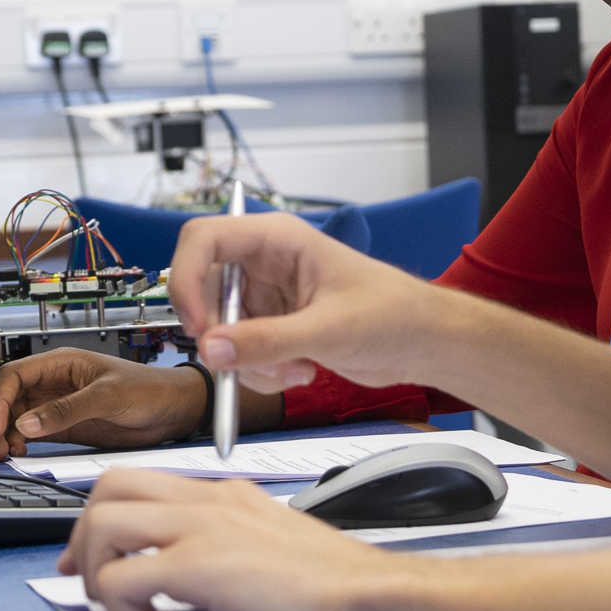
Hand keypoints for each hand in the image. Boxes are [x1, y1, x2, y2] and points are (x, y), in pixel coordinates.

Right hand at [0, 350, 205, 461]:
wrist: (173, 410)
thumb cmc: (149, 389)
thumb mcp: (107, 397)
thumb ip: (67, 410)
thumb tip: (26, 423)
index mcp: (61, 363)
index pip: (13, 376)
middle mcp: (53, 382)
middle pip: (4, 393)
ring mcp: (56, 405)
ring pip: (12, 414)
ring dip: (1, 432)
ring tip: (1, 453)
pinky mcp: (63, 426)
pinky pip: (28, 432)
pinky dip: (16, 442)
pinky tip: (18, 454)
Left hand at [58, 468, 408, 610]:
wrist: (376, 597)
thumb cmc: (341, 586)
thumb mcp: (277, 548)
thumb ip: (234, 550)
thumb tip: (195, 580)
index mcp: (229, 496)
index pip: (143, 482)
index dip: (105, 520)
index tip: (96, 560)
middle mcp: (210, 501)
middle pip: (109, 487)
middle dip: (85, 540)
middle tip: (91, 583)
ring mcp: (204, 527)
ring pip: (103, 524)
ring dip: (100, 576)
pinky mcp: (200, 566)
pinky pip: (121, 581)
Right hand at [171, 210, 454, 392]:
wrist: (424, 343)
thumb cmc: (393, 314)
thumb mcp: (328, 330)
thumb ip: (266, 341)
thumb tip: (210, 350)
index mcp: (277, 238)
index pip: (203, 239)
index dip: (186, 278)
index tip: (197, 327)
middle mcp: (264, 262)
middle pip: (204, 291)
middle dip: (222, 335)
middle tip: (243, 364)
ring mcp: (267, 296)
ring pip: (220, 330)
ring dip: (248, 362)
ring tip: (295, 369)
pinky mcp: (273, 326)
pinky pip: (241, 352)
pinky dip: (262, 372)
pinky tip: (302, 371)